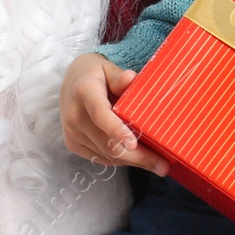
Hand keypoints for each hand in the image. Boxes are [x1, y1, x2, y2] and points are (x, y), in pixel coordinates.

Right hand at [59, 53, 168, 174]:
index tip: (133, 144)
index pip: (100, 114)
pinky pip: (101, 157)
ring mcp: (72, 132)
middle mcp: (74, 115)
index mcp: (84, 92)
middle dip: (137, 157)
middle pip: (107, 143)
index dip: (116, 130)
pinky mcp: (73, 144)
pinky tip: (136, 156)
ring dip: (132, 161)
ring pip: (106, 155)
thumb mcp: (108, 68)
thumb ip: (119, 77)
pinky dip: (120, 159)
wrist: (71, 82)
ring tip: (156, 162)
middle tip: (163, 166)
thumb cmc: (95, 74)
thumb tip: (131, 78)